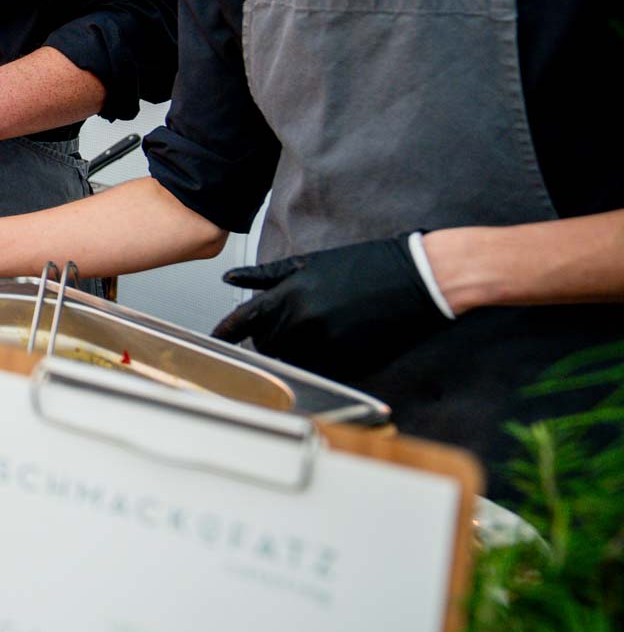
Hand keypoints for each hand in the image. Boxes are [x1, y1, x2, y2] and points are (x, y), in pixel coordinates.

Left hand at [212, 235, 446, 375]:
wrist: (417, 277)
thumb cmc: (366, 264)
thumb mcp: (310, 263)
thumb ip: (267, 276)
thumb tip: (231, 277)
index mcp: (289, 293)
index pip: (243, 320)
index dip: (225, 332)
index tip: (214, 341)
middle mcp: (302, 320)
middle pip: (264, 344)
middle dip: (262, 340)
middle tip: (270, 334)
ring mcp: (325, 342)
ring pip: (289, 358)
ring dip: (288, 352)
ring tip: (303, 336)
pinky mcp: (348, 359)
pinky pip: (317, 368)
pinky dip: (314, 360)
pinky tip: (326, 345)